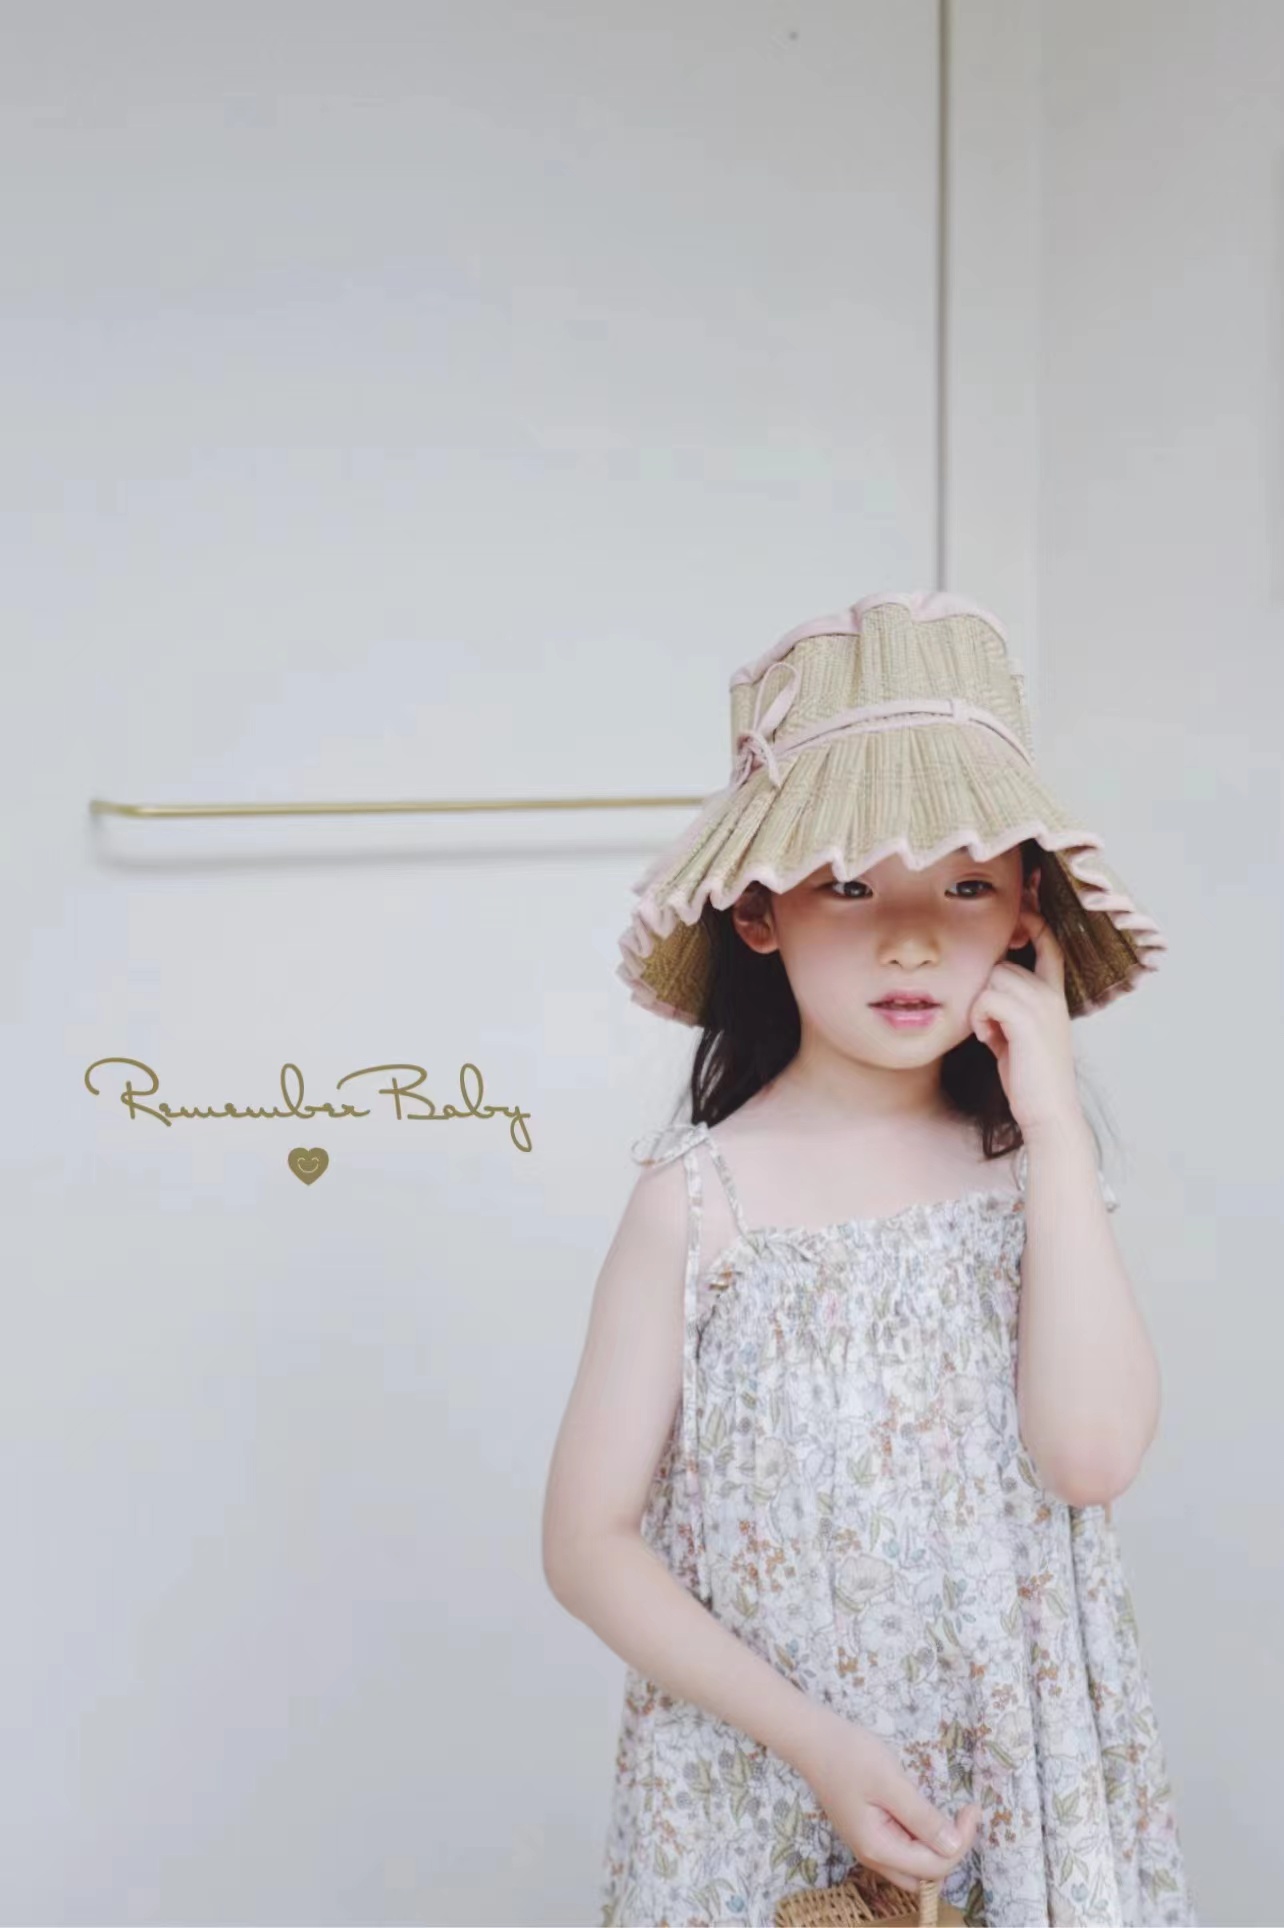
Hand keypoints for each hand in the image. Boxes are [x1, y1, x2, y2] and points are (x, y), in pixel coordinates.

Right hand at [799, 1711, 980, 1893]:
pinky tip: (928, 1815)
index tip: (972, 1809)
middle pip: (925, 1876)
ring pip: (915, 1867)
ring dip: (938, 1848)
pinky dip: (923, 1839)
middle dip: (951, 1852)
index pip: (933, 1866)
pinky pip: (904, 1850)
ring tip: (951, 1816)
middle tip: (963, 1816)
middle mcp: (873, 1856)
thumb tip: (954, 1845)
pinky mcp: (869, 1833)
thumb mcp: (890, 1782)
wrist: (813, 1739)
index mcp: (878, 1847)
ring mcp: (870, 1846)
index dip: (960, 1842)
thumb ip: (922, 1817)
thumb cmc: (850, 1755)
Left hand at [968, 913, 1082, 1136]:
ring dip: (980, 1008)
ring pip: (991, 978)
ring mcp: (1042, 1004)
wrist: (1048, 1111)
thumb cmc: (1029, 1076)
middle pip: (1001, 963)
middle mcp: (1051, 993)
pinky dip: (979, 1020)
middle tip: (992, 1026)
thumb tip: (985, 986)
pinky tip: (991, 1041)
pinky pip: (985, 998)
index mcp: (1054, 994)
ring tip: (993, 1035)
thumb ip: (1009, 1005)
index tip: (1021, 901)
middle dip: (985, 991)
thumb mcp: (1020, 1032)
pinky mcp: (1026, 1019)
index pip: (1048, 941)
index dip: (1032, 918)